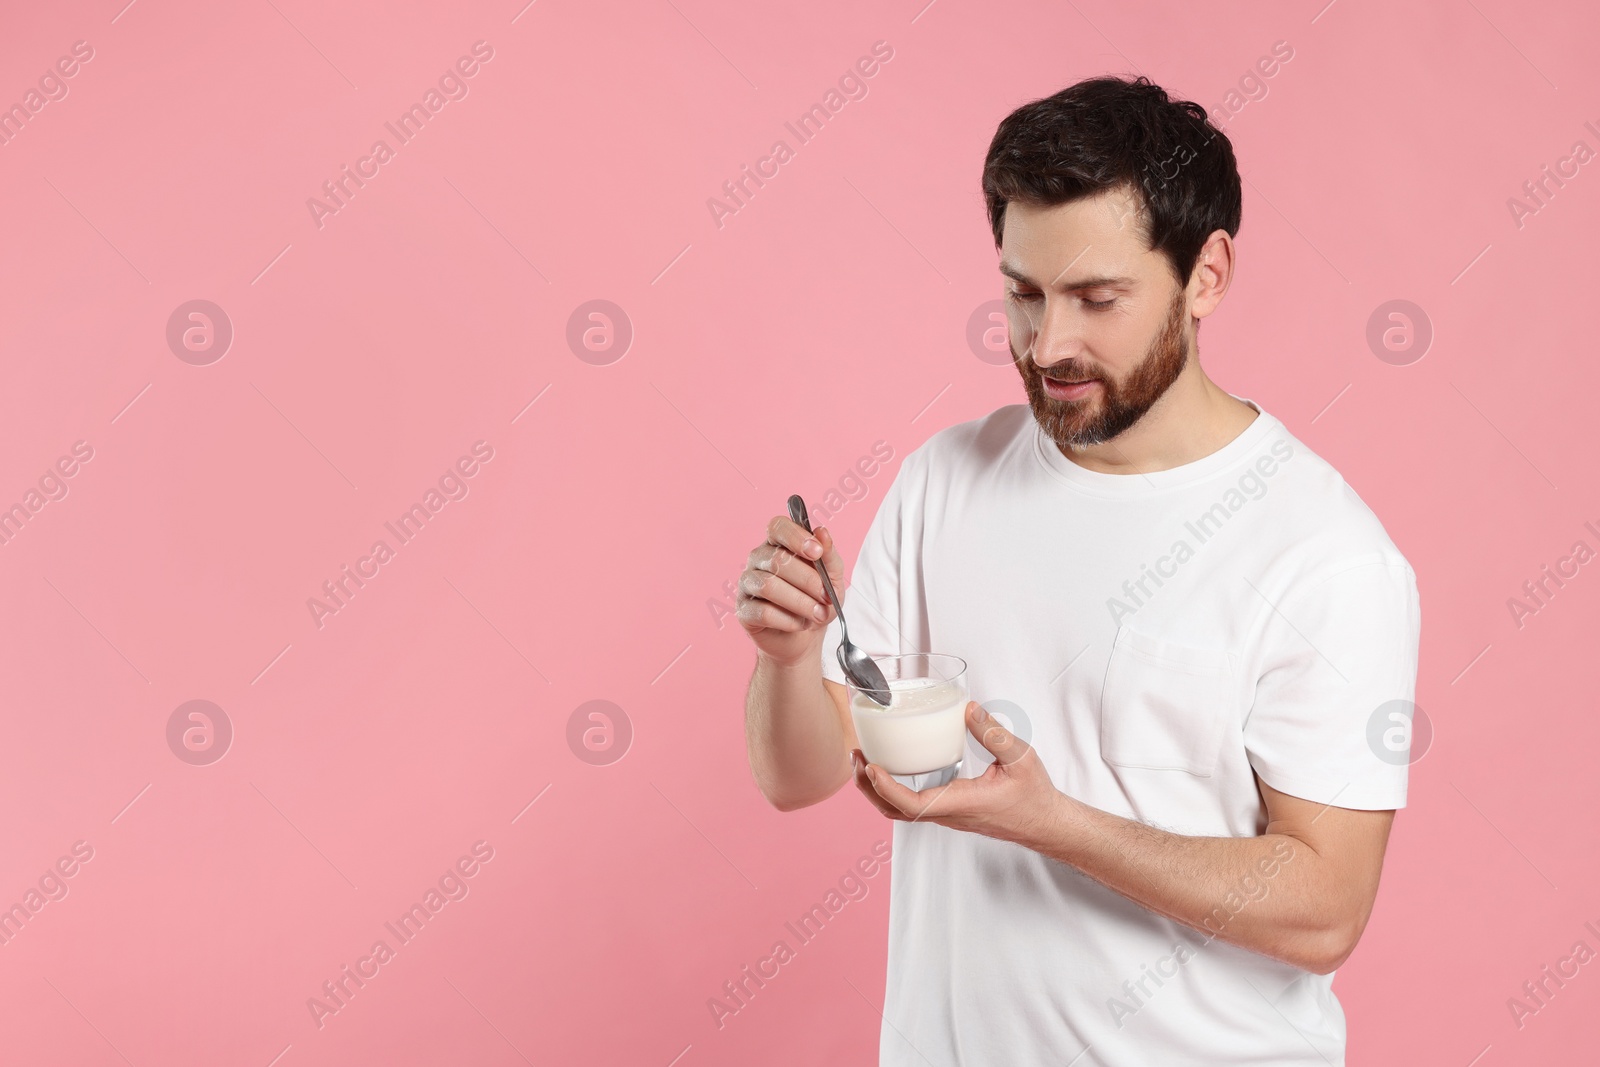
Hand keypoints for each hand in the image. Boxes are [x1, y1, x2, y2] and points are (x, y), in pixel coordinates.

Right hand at [736, 515, 842, 666]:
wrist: (806, 636)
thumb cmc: (817, 600)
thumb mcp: (832, 578)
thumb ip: (829, 555)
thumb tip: (822, 532)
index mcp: (778, 543)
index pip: (778, 526)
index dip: (796, 537)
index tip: (817, 553)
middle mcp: (758, 559)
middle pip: (778, 560)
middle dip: (808, 581)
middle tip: (827, 598)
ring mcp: (747, 583)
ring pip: (768, 586)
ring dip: (800, 602)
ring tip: (818, 614)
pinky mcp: (743, 609)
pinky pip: (763, 612)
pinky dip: (788, 620)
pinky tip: (800, 624)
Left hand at [851, 701, 1066, 845]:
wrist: (1045, 824)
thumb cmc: (1034, 796)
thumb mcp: (1020, 758)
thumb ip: (994, 733)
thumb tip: (968, 708)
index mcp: (961, 803)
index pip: (912, 805)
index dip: (886, 787)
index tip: (871, 766)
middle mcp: (948, 814)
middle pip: (894, 811)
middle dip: (868, 787)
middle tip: (857, 756)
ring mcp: (947, 816)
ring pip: (900, 811)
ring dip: (877, 789)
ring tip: (865, 760)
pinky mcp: (949, 812)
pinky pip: (912, 806)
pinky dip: (893, 790)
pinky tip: (892, 767)